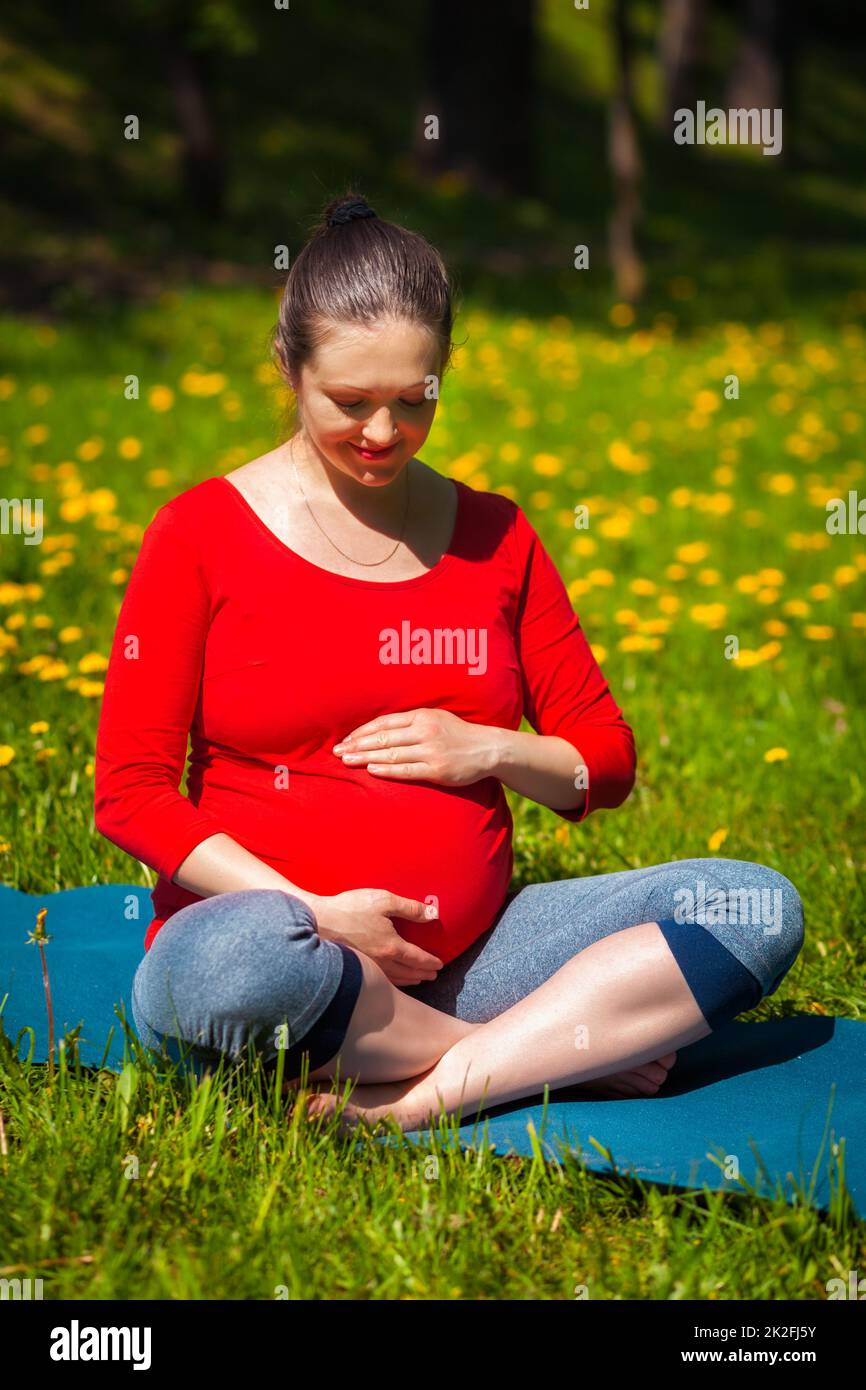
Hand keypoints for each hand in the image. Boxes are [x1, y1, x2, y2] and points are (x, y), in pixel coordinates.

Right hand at [310, 888, 443, 986]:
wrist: (319, 921)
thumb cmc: (351, 909)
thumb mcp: (384, 901)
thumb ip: (410, 908)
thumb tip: (433, 914)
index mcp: (392, 946)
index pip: (417, 958)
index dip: (430, 962)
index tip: (439, 964)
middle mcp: (382, 961)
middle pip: (408, 972)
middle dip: (423, 973)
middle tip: (433, 975)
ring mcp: (369, 966)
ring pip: (395, 978)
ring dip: (409, 980)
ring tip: (417, 979)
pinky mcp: (356, 966)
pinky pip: (381, 978)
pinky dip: (393, 982)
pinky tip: (392, 979)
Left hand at [332, 708, 502, 786]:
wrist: (488, 749)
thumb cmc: (458, 734)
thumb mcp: (436, 718)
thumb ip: (411, 722)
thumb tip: (380, 729)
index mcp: (422, 716)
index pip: (384, 723)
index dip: (362, 732)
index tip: (345, 740)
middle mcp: (425, 731)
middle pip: (383, 738)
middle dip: (357, 745)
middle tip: (337, 753)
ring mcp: (431, 751)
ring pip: (391, 754)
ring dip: (366, 757)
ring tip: (347, 761)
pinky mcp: (437, 770)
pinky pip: (407, 770)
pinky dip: (387, 770)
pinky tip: (371, 770)